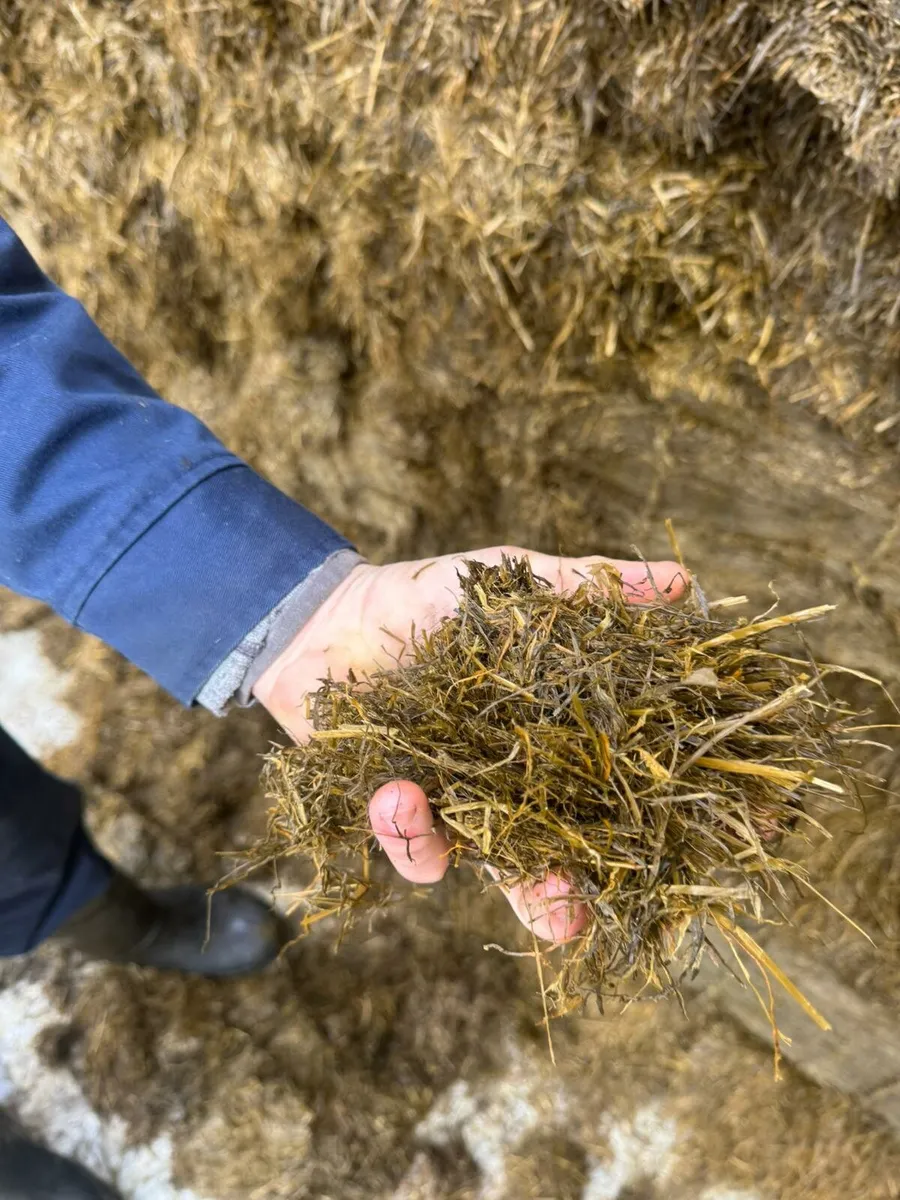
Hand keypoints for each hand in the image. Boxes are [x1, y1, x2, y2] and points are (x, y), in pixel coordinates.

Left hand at [254, 547, 686, 941]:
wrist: (331, 615)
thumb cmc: (431, 599)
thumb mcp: (514, 586)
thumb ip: (589, 589)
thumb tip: (686, 582)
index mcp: (564, 734)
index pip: (641, 782)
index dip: (689, 807)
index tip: (752, 830)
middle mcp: (525, 783)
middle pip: (581, 853)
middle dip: (592, 890)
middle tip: (593, 909)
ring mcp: (467, 805)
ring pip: (505, 873)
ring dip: (514, 885)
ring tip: (504, 859)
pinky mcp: (403, 815)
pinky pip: (420, 850)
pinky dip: (413, 830)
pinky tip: (398, 790)